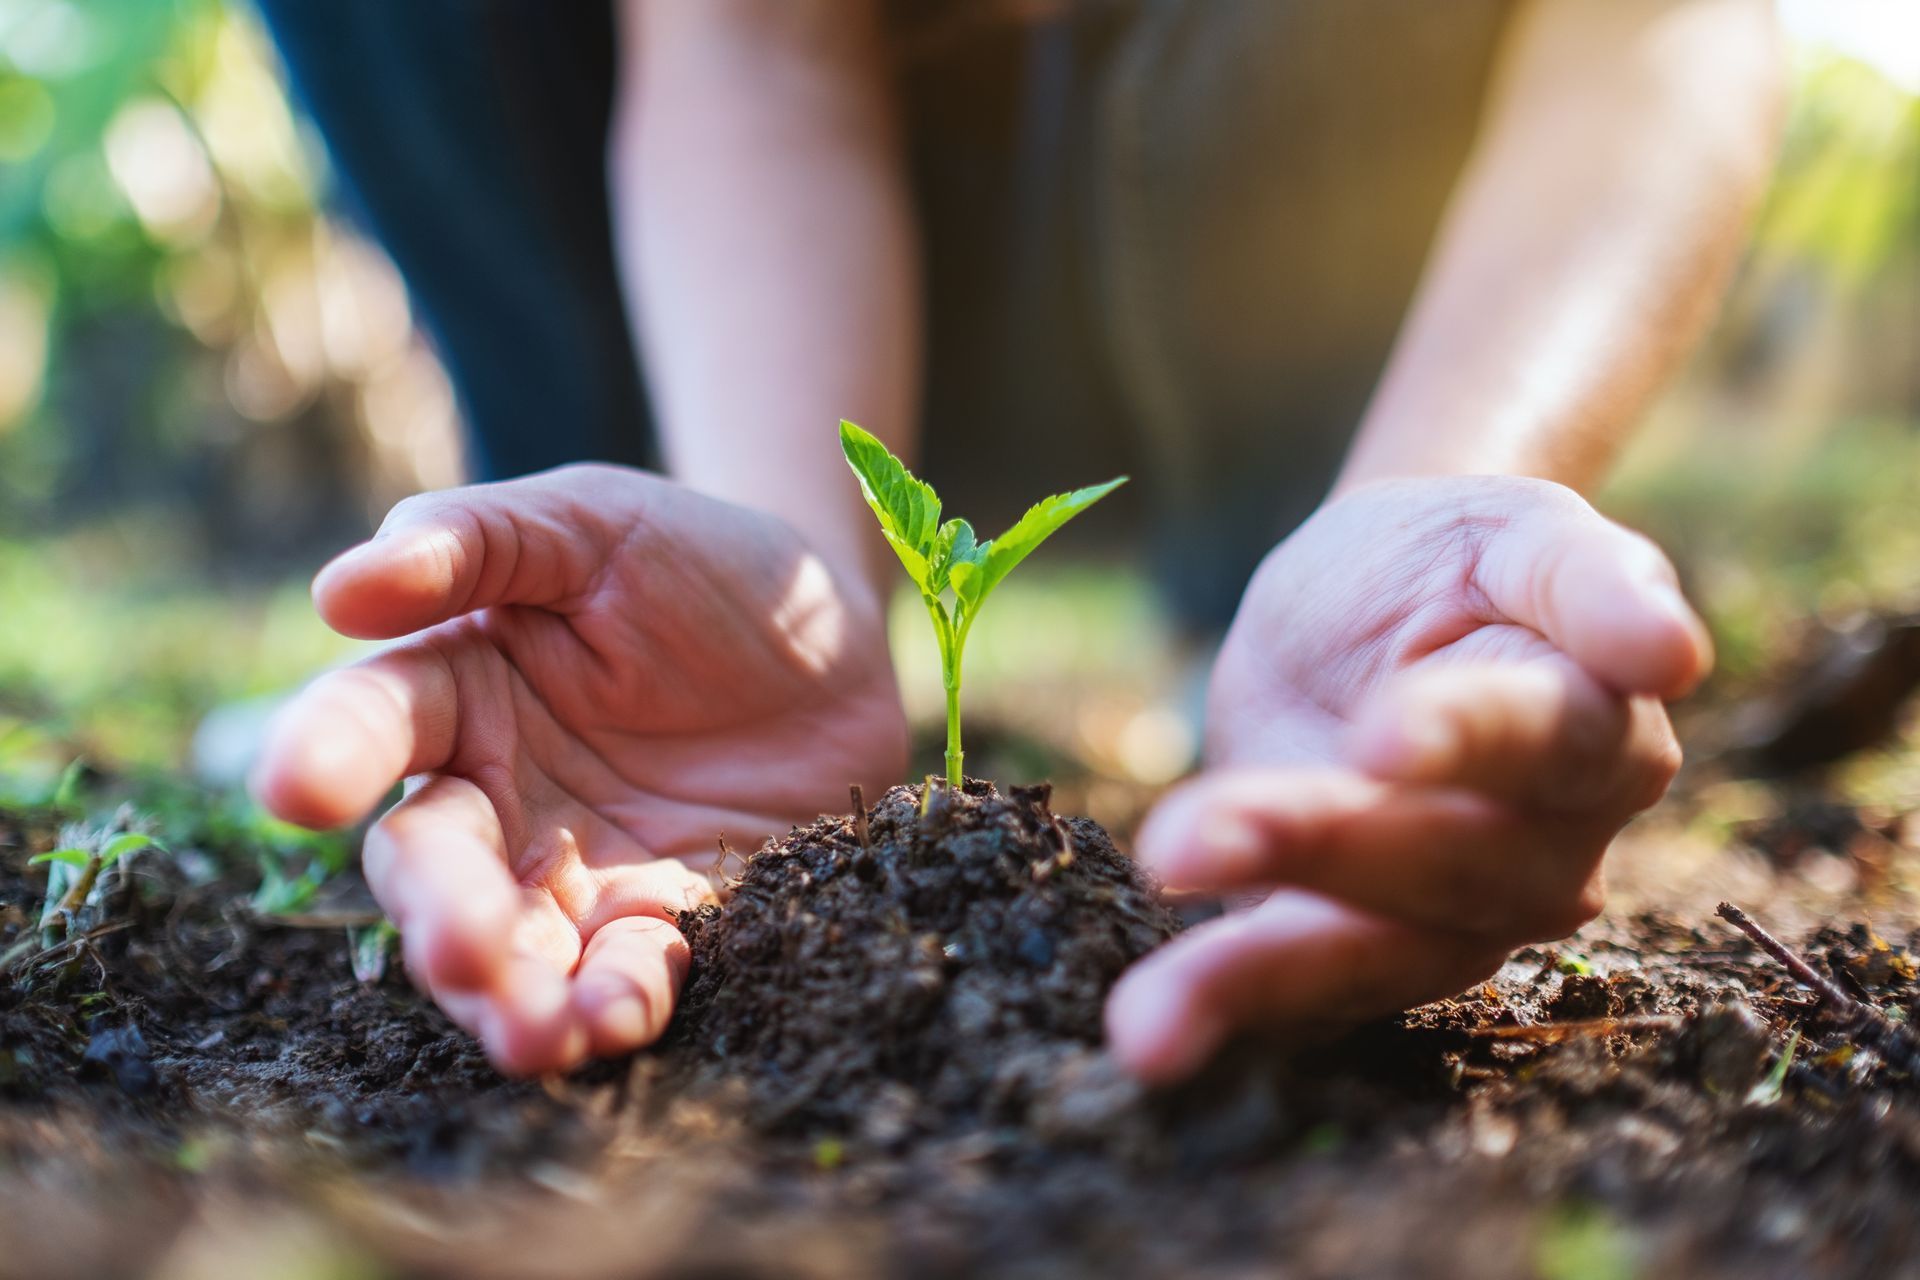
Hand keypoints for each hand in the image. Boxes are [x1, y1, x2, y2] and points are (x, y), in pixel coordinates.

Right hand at [252, 465, 906, 1073]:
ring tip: (533, 1033)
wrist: (833, 629)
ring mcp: (580, 869)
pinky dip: (616, 1003)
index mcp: (457, 688)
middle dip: (440, 916)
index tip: (300, 790)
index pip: (371, 723)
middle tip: (463, 949)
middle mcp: (499, 795)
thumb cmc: (699, 559)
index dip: (330, 753)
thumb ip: (474, 540)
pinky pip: (627, 972)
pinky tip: (618, 1022)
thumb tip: (339, 590)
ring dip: (515, 998)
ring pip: (516, 949)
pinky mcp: (669, 915)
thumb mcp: (592, 521)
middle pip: (434, 869)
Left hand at [1106, 476, 1710, 1081]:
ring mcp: (1453, 918)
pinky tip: (1151, 1036)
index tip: (1380, 741)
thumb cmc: (1453, 562)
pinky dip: (1220, 1011)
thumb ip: (1586, 575)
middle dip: (1315, 847)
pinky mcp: (1357, 948)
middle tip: (1187, 839)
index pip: (1543, 740)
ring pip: (1372, 952)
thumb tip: (1671, 650)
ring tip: (1151, 1016)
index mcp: (1597, 730)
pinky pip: (1299, 990)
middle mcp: (1543, 849)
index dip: (1463, 741)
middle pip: (1443, 861)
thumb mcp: (1507, 529)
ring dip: (1258, 973)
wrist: (1362, 600)